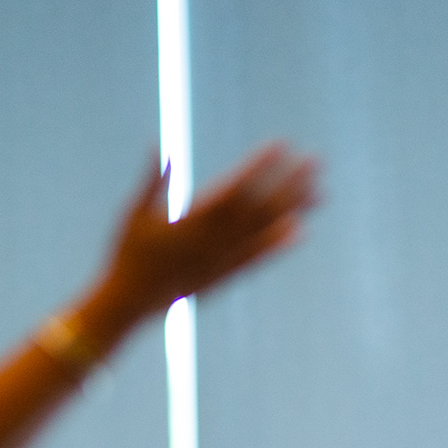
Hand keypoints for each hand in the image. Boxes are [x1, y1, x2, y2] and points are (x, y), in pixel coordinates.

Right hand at [92, 145, 318, 325]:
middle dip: (289, 183)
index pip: (235, 187)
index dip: (259, 166)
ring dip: (293, 210)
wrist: (129, 302)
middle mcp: (213, 240)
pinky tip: (300, 230)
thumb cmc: (128, 252)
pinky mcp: (223, 275)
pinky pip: (256, 258)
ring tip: (319, 193)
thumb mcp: (135, 212)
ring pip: (263, 231)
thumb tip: (162, 148)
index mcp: (192, 219)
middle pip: (259, 207)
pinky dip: (277, 245)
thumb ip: (153, 181)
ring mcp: (221, 260)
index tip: (280, 145)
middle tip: (315, 162)